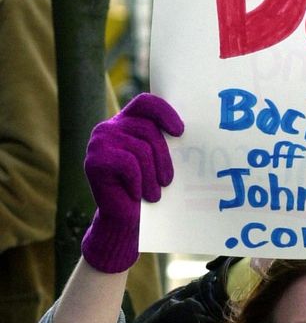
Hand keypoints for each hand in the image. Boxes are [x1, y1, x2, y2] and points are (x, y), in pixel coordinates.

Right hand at [81, 94, 183, 272]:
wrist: (126, 219)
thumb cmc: (148, 189)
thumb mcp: (160, 161)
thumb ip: (167, 142)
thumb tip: (195, 133)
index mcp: (128, 122)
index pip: (146, 103)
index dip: (165, 113)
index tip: (180, 132)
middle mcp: (109, 127)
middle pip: (148, 129)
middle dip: (163, 158)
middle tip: (167, 181)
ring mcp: (99, 142)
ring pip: (140, 149)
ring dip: (152, 176)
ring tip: (153, 193)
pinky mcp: (93, 161)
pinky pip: (128, 164)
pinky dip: (138, 182)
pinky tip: (136, 194)